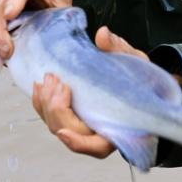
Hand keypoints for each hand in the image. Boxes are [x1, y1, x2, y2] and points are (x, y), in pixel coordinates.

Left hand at [30, 27, 149, 158]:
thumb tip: (103, 35)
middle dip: (57, 109)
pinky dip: (42, 102)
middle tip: (57, 81)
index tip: (64, 132)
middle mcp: (97, 133)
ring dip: (46, 103)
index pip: (95, 146)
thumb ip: (120, 50)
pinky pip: (51, 116)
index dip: (77, 142)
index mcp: (118, 131)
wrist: (140, 80)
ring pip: (56, 124)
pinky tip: (40, 86)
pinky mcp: (72, 116)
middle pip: (68, 131)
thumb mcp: (137, 62)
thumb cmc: (142, 77)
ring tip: (49, 79)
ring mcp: (82, 126)